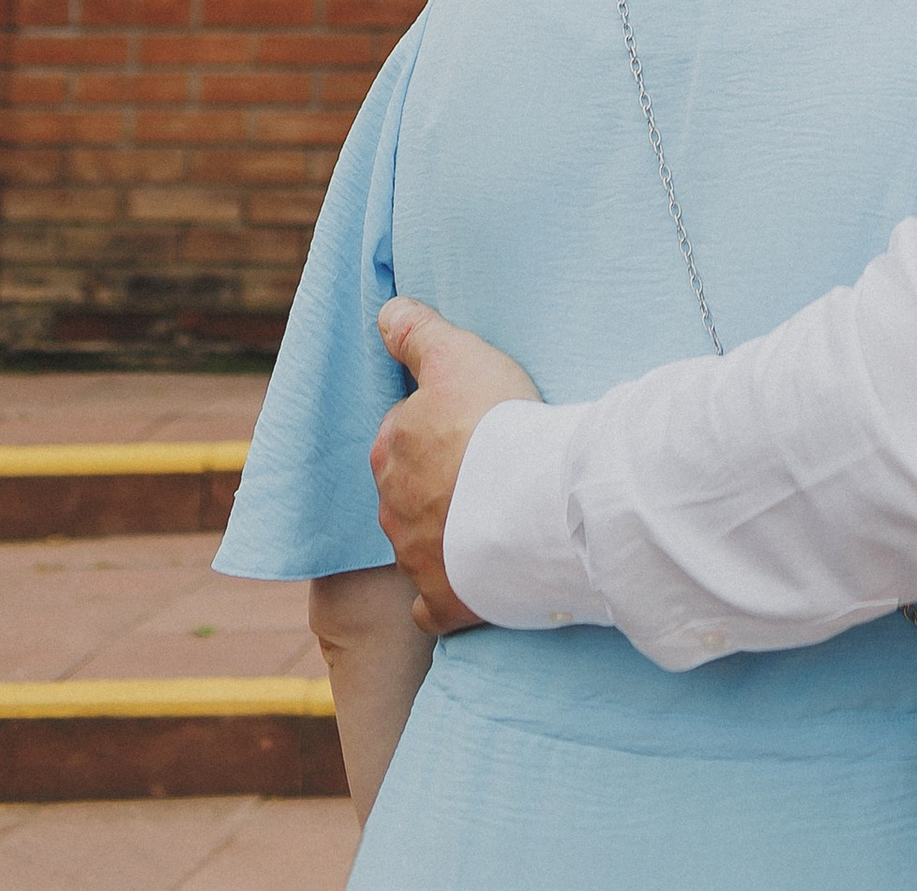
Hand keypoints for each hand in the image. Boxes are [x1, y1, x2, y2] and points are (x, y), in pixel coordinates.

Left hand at [371, 300, 540, 636]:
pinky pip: (431, 604)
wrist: (531, 503)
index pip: (404, 431)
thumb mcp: (457, 354)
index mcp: (389, 450)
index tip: (472, 424)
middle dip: (437, 480)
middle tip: (484, 469)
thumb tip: (385, 312)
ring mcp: (414, 559)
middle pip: (409, 488)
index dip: (439, 424)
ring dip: (443, 532)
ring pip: (417, 542)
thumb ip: (417, 332)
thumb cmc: (494, 422)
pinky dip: (443, 595)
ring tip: (490, 516)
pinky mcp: (443, 601)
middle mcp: (391, 508)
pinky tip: (465, 582)